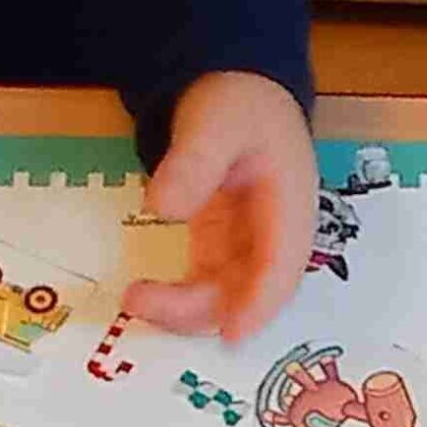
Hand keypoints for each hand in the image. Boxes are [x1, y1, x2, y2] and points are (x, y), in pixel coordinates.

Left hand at [123, 71, 316, 342]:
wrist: (239, 90)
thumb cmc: (240, 104)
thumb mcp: (217, 123)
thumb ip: (194, 162)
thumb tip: (162, 209)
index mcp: (290, 205)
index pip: (282, 265)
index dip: (260, 304)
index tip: (233, 335)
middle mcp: (275, 237)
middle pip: (249, 292)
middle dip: (201, 310)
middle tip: (143, 302)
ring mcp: (249, 247)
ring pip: (225, 297)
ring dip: (184, 309)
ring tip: (136, 298)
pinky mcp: (223, 248)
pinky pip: (206, 286)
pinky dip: (177, 298)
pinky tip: (146, 295)